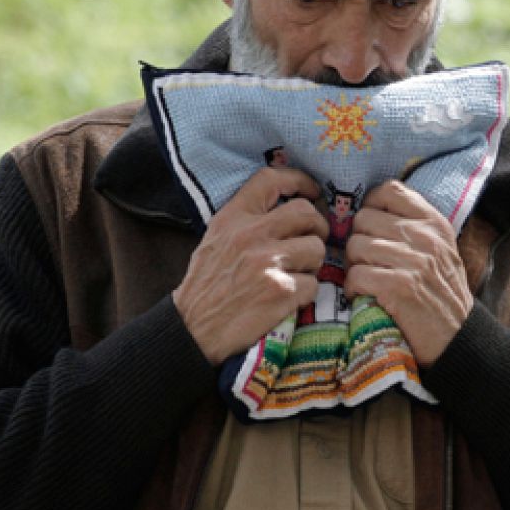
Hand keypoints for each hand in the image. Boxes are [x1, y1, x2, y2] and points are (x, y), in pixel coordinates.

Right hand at [173, 167, 328, 363]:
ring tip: (294, 275)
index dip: (299, 180)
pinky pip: (314, 284)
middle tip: (311, 241)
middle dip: (317, 228)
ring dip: (312, 264)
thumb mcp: (216, 240)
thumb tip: (286, 209)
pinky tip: (287, 299)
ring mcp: (267, 262)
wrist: (192, 329)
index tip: (312, 192)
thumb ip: (246, 221)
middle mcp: (251, 234)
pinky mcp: (281, 290)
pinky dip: (305, 293)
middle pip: (306, 212)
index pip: (270, 179)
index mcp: (233, 218)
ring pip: (317, 249)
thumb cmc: (206, 286)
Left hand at [345, 181, 471, 365]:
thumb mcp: (440, 252)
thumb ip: (413, 227)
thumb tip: (369, 211)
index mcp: (434, 224)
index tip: (371, 229)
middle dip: (358, 241)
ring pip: (355, 246)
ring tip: (367, 281)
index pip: (389, 190)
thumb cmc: (442, 295)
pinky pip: (355, 275)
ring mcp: (413, 261)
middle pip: (364, 219)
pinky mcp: (398, 286)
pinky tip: (365, 297)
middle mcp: (425, 237)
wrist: (458, 339)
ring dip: (353, 266)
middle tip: (366, 262)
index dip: (371, 207)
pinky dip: (353, 289)